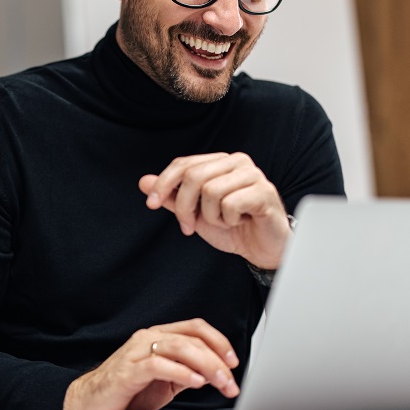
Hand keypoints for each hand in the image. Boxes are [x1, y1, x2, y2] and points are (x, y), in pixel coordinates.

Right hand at [62, 319, 239, 409]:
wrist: (90, 402)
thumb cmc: (128, 391)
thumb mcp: (166, 381)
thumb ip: (187, 372)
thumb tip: (216, 375)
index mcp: (158, 336)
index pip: (195, 328)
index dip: (218, 341)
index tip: (234, 362)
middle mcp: (148, 337)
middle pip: (192, 339)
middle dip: (217, 360)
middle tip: (231, 382)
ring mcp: (137, 351)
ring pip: (179, 347)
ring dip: (206, 366)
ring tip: (220, 383)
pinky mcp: (128, 370)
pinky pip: (159, 365)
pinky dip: (181, 372)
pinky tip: (195, 382)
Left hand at [139, 152, 291, 269]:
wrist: (262, 248)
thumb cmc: (233, 228)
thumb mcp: (195, 213)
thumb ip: (172, 197)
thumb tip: (144, 181)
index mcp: (219, 162)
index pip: (183, 164)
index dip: (163, 183)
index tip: (152, 203)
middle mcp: (237, 162)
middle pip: (194, 176)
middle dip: (184, 206)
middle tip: (189, 225)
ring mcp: (252, 175)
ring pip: (211, 191)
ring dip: (211, 216)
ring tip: (224, 221)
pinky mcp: (264, 192)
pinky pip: (231, 204)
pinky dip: (229, 220)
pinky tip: (240, 221)